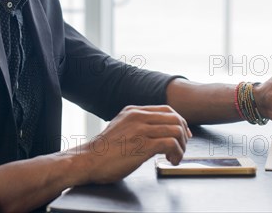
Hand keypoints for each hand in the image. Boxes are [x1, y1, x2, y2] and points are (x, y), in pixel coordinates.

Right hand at [72, 105, 191, 183]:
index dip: (179, 122)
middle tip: (182, 147)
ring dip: (181, 146)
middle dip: (184, 134)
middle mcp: (137, 117)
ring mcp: (140, 130)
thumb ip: (135, 125)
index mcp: (132, 111)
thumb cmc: (103, 151)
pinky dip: (177, 154)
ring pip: (176, 130)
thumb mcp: (119, 127)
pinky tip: (171, 161)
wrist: (88, 160)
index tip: (183, 134)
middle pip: (174, 118)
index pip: (166, 110)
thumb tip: (154, 131)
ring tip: (175, 157)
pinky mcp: (142, 145)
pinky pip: (171, 144)